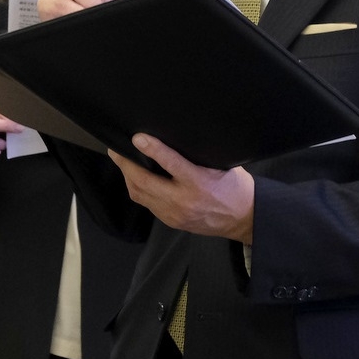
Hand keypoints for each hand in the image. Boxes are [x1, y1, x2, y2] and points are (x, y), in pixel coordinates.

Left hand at [108, 134, 254, 243]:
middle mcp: (184, 200)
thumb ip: (196, 156)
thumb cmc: (234, 187)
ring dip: (127, 176)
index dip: (152, 149)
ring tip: (121, 161)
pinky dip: (137, 188)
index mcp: (200, 183)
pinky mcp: (171, 221)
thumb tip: (172, 137)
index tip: (137, 137)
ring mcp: (175, 214)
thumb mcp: (221, 165)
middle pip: (145, 182)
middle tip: (115, 149)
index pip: (172, 163)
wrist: (244, 219)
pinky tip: (134, 177)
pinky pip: (146, 203)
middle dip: (126, 164)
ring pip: (140, 193)